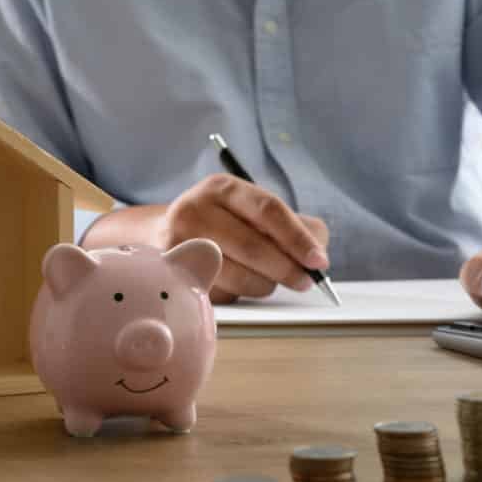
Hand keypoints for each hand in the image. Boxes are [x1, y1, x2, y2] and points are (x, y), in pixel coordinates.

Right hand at [157, 174, 329, 302]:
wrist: (162, 235)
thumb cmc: (221, 225)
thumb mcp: (252, 213)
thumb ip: (294, 226)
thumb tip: (318, 252)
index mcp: (223, 188)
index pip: (268, 210)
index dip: (297, 238)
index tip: (319, 261)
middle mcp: (195, 209)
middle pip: (253, 246)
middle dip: (286, 268)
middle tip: (305, 282)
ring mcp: (179, 242)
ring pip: (238, 275)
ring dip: (263, 285)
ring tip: (266, 281)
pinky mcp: (172, 273)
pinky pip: (220, 292)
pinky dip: (238, 293)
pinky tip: (235, 283)